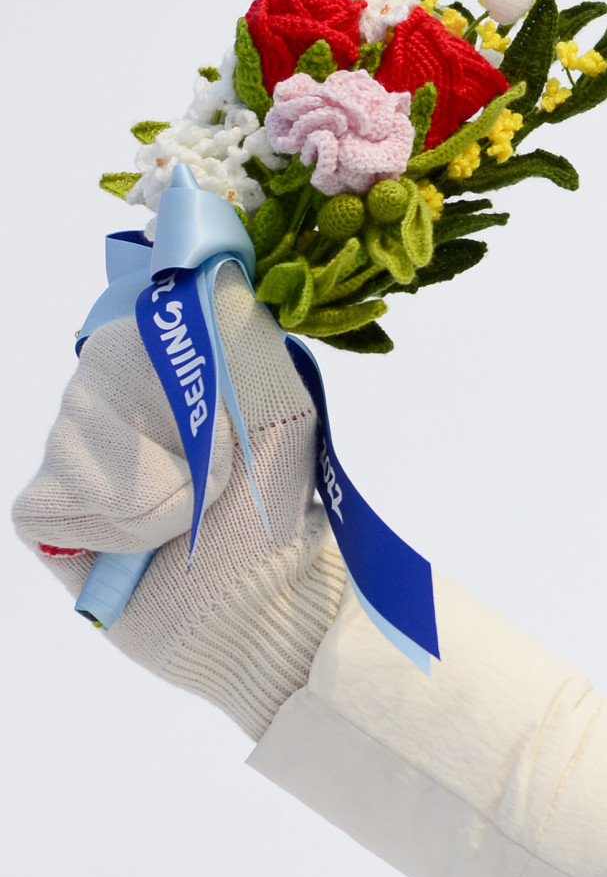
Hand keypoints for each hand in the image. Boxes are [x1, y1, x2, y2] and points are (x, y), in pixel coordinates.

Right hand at [13, 264, 344, 736]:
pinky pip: (51, 496)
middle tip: (223, 479)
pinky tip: (148, 547)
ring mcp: (76, 460)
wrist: (273, 609)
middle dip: (174, 435)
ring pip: (75, 434)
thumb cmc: (284, 513)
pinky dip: (115, 524)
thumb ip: (243, 339)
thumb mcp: (281, 414)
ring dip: (155, 487)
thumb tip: (215, 267)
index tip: (227, 418)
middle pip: (98, 376)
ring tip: (193, 518)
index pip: (134, 328)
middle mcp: (114, 409)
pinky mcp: (51, 518)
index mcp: (168, 376)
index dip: (175, 364)